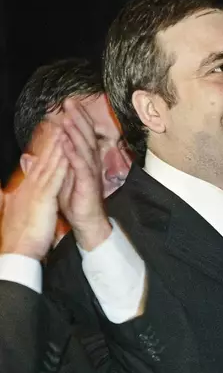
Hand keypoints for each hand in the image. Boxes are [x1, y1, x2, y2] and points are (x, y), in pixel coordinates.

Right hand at [0, 128, 68, 258]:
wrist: (17, 251)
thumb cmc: (18, 235)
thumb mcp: (15, 212)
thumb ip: (8, 198)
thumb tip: (4, 191)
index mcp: (25, 190)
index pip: (36, 165)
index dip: (43, 149)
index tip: (49, 133)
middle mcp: (29, 186)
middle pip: (41, 159)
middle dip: (50, 140)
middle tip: (57, 121)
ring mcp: (35, 191)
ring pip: (48, 164)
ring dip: (56, 146)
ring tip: (63, 128)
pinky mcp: (43, 199)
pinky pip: (54, 178)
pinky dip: (60, 164)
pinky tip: (67, 152)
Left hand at [58, 98, 111, 250]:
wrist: (87, 221)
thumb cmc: (75, 200)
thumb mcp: (58, 179)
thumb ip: (46, 166)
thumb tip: (27, 157)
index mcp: (84, 160)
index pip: (81, 135)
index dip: (76, 118)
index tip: (68, 103)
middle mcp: (90, 162)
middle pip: (85, 135)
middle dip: (78, 118)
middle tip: (70, 101)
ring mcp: (90, 172)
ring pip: (84, 147)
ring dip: (75, 131)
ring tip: (68, 117)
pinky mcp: (87, 183)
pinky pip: (80, 165)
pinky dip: (73, 153)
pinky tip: (67, 143)